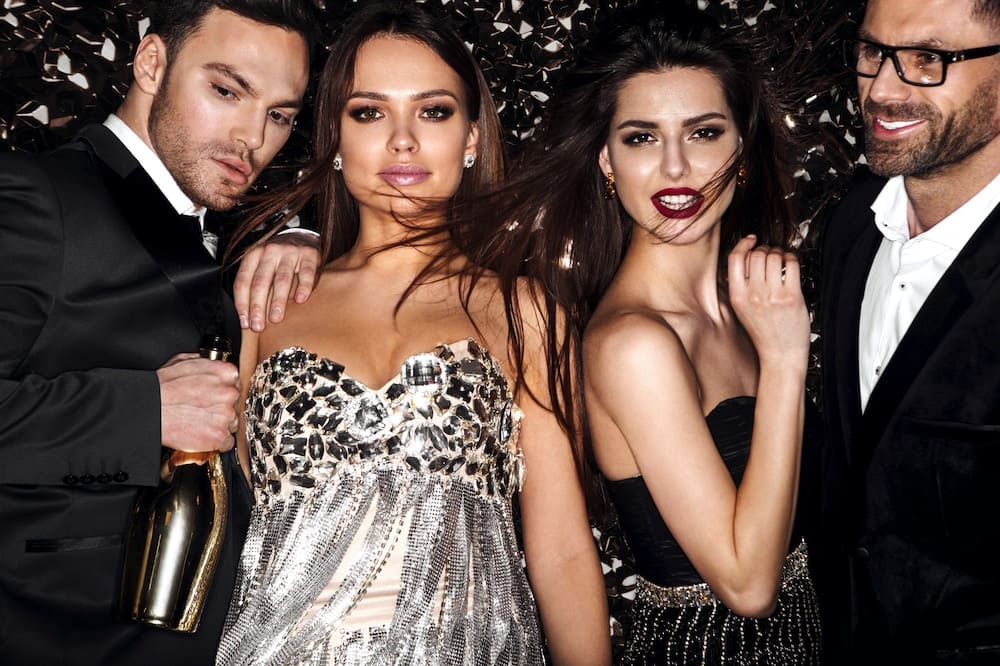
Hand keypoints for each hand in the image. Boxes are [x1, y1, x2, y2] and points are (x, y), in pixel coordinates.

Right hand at [157, 354, 240, 451]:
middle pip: (236, 404)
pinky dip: (217, 442)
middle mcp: (230, 393)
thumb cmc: (162, 386)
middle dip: (222, 409)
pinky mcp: (219, 436)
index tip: (215, 397)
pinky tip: (203, 435)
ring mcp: (226, 415)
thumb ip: (205, 363)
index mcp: (226, 373)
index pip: (236, 384)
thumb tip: (210, 363)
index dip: (224, 392)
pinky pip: (227, 442)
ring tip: (200, 422)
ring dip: (220, 425)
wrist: (149, 409)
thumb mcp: (184, 361)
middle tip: (204, 411)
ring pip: (232, 423)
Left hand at [233, 231, 319, 331]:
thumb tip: (248, 318)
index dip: (242, 304)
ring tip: (276, 318)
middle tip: (258, 326)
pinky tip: (300, 300)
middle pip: (260, 282)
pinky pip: (306, 273)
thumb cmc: (280, 258)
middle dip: (258, 306)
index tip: (245, 322)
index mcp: (254, 255)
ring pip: (282, 279)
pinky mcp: (310, 254)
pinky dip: (303, 287)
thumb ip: (256, 285)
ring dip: (277, 301)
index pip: (243, 281)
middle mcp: (270, 251)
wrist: (304, 237)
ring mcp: (290, 252)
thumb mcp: (263, 266)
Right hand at [727, 235, 809, 365]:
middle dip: (765, 249)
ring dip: (779, 253)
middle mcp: (753, 295)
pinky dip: (792, 258)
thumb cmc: (763, 333)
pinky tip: (790, 264)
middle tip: (770, 254)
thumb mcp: (742, 309)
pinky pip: (791, 264)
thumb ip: (742, 285)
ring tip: (781, 259)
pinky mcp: (792, 296)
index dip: (743, 244)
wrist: (780, 354)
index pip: (735, 259)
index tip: (751, 240)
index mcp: (737, 296)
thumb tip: (750, 257)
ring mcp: (773, 295)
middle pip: (756, 254)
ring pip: (774, 256)